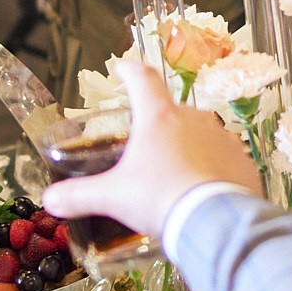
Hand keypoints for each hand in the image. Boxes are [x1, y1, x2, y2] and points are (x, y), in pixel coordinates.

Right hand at [41, 59, 258, 240]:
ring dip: (185, 148)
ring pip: (198, 135)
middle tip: (144, 148)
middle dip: (157, 126)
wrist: (214, 223)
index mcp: (158, 116)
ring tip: (173, 175)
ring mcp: (222, 137)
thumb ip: (80, 195)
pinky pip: (221, 158)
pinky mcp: (242, 160)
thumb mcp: (113, 197)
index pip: (142, 79)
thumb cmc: (160, 199)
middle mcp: (193, 118)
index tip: (121, 68)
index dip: (129, 70)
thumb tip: (50, 200)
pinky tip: (200, 189)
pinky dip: (210, 168)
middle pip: (170, 112)